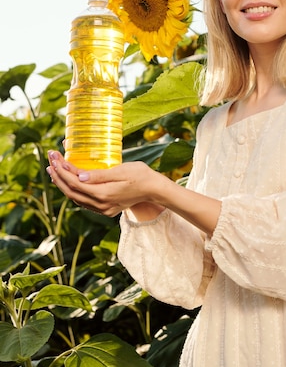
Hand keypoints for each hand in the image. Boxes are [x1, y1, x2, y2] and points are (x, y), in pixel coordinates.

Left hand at [47, 150, 164, 217]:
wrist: (154, 190)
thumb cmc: (140, 175)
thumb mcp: (121, 171)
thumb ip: (99, 175)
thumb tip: (79, 176)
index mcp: (104, 194)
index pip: (75, 183)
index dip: (62, 170)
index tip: (55, 157)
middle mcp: (101, 205)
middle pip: (72, 192)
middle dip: (58, 176)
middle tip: (50, 160)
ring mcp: (103, 209)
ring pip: (75, 198)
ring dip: (63, 184)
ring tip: (54, 170)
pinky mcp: (105, 208)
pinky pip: (83, 201)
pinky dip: (73, 191)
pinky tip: (69, 182)